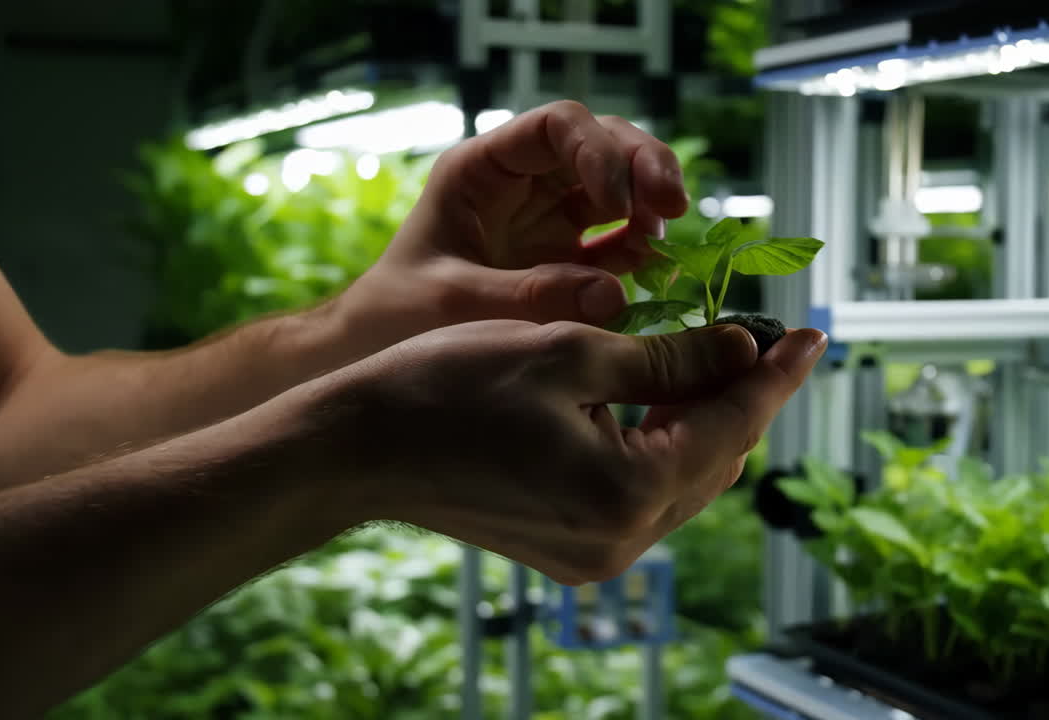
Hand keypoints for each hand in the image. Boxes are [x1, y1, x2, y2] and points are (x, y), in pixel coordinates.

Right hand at [327, 321, 826, 584]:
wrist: (356, 448)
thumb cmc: (450, 386)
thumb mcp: (572, 350)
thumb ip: (672, 359)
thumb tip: (743, 353)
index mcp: (628, 492)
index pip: (733, 424)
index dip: (778, 374)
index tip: (813, 334)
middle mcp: (621, 541)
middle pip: (715, 459)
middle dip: (741, 397)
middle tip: (757, 337)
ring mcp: (593, 555)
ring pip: (681, 479)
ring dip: (700, 421)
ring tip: (709, 359)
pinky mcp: (568, 551)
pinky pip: (640, 496)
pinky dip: (658, 447)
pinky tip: (656, 401)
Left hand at [338, 101, 687, 351]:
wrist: (376, 357)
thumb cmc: (398, 318)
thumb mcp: (454, 305)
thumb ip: (529, 298)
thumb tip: (614, 296)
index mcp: (484, 170)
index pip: (557, 128)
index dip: (598, 152)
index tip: (618, 202)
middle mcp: (522, 184)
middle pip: (600, 144)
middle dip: (642, 165)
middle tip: (672, 205)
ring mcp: (548, 220)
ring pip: (617, 185)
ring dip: (650, 201)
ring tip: (664, 234)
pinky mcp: (566, 260)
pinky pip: (615, 240)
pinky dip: (640, 249)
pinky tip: (655, 268)